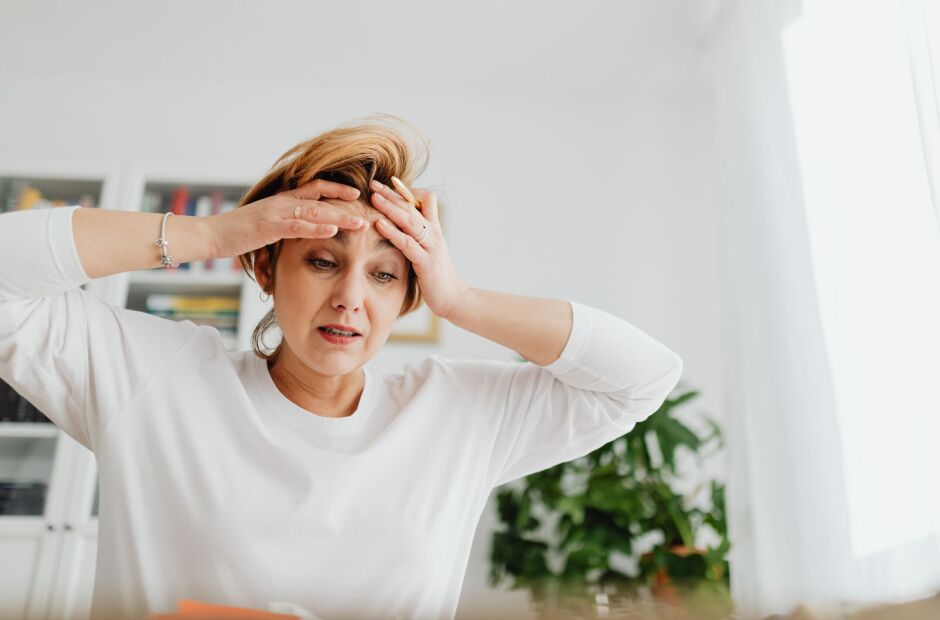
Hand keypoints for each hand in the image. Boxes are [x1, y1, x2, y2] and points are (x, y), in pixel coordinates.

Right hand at [208, 179, 368, 258]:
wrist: (211, 234)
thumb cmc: (238, 232)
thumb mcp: (266, 224)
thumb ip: (285, 223)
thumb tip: (302, 227)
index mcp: (283, 199)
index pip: (315, 188)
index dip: (337, 190)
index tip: (357, 194)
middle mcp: (282, 202)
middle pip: (321, 198)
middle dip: (346, 204)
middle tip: (368, 211)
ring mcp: (276, 213)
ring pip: (314, 212)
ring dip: (339, 218)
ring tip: (359, 224)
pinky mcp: (269, 227)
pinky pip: (297, 226)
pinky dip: (316, 228)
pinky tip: (332, 231)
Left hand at [369, 179, 469, 319]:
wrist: (454, 299)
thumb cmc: (438, 277)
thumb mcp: (428, 252)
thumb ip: (417, 238)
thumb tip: (400, 228)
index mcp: (434, 230)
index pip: (425, 200)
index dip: (407, 192)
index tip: (388, 185)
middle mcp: (434, 234)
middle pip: (412, 207)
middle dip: (392, 194)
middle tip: (373, 183)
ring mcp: (431, 247)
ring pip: (410, 221)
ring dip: (390, 207)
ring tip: (374, 197)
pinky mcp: (426, 262)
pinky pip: (407, 243)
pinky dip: (393, 232)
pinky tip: (379, 224)